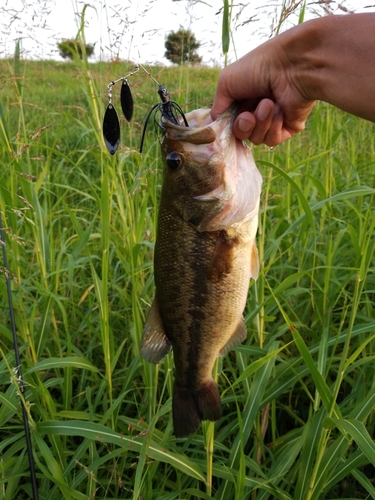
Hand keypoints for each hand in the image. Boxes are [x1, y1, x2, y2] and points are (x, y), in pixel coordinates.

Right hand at [211, 31, 316, 146]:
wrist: (291, 65)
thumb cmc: (258, 67)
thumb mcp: (226, 82)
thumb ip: (217, 107)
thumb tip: (213, 125)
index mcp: (243, 99)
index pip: (230, 123)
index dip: (227, 126)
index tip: (225, 124)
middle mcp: (257, 111)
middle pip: (241, 134)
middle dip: (243, 127)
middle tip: (249, 115)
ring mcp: (273, 120)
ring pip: (256, 139)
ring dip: (260, 123)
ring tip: (268, 104)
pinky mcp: (289, 128)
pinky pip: (272, 140)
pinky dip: (273, 127)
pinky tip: (280, 110)